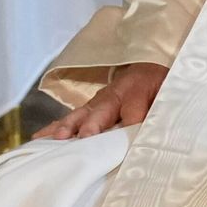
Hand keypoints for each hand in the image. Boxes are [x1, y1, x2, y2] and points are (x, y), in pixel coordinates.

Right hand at [38, 62, 163, 140]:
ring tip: (56, 138)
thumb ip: (159, 112)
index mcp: (137, 91)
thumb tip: (152, 132)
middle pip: (101, 111)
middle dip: (90, 124)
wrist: (149, 66)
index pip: (132, 110)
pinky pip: (71, 117)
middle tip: (80, 136)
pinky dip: (55, 127)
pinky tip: (39, 137)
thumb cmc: (159, 85)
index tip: (115, 140)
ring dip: (68, 126)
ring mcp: (98, 101)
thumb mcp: (167, 95)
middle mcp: (114, 95)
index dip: (127, 124)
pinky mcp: (89, 108)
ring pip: (81, 114)